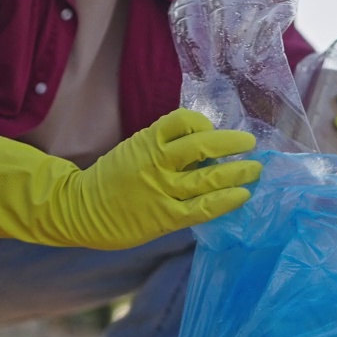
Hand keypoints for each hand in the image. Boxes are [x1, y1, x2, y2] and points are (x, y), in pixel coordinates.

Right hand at [0, 109, 259, 248]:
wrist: (82, 210)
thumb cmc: (112, 180)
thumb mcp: (133, 150)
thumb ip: (164, 146)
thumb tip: (203, 146)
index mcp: (147, 140)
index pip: (183, 120)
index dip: (203, 123)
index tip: (213, 129)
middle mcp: (157, 162)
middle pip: (203, 145)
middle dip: (232, 144)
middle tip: (251, 144)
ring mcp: (163, 190)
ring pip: (209, 177)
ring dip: (237, 172)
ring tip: (255, 169)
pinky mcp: (167, 216)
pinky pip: (203, 207)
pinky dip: (226, 199)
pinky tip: (242, 195)